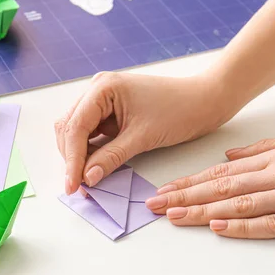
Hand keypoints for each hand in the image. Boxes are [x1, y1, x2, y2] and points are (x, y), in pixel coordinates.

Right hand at [55, 71, 238, 194]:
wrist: (205, 101)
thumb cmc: (180, 111)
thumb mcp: (143, 138)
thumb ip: (111, 158)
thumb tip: (86, 179)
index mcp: (103, 88)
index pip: (75, 127)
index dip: (71, 160)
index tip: (72, 186)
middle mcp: (97, 89)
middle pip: (69, 128)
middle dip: (72, 157)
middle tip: (78, 187)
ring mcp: (102, 99)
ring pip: (76, 131)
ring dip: (78, 155)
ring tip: (85, 180)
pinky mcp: (110, 110)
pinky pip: (91, 132)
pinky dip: (90, 150)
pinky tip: (94, 167)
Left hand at [145, 135, 274, 238]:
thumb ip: (262, 149)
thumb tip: (228, 157)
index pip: (222, 172)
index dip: (190, 181)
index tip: (165, 189)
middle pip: (222, 187)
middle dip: (184, 196)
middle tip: (155, 205)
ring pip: (239, 204)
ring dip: (202, 211)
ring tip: (174, 216)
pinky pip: (271, 224)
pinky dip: (242, 226)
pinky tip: (219, 228)